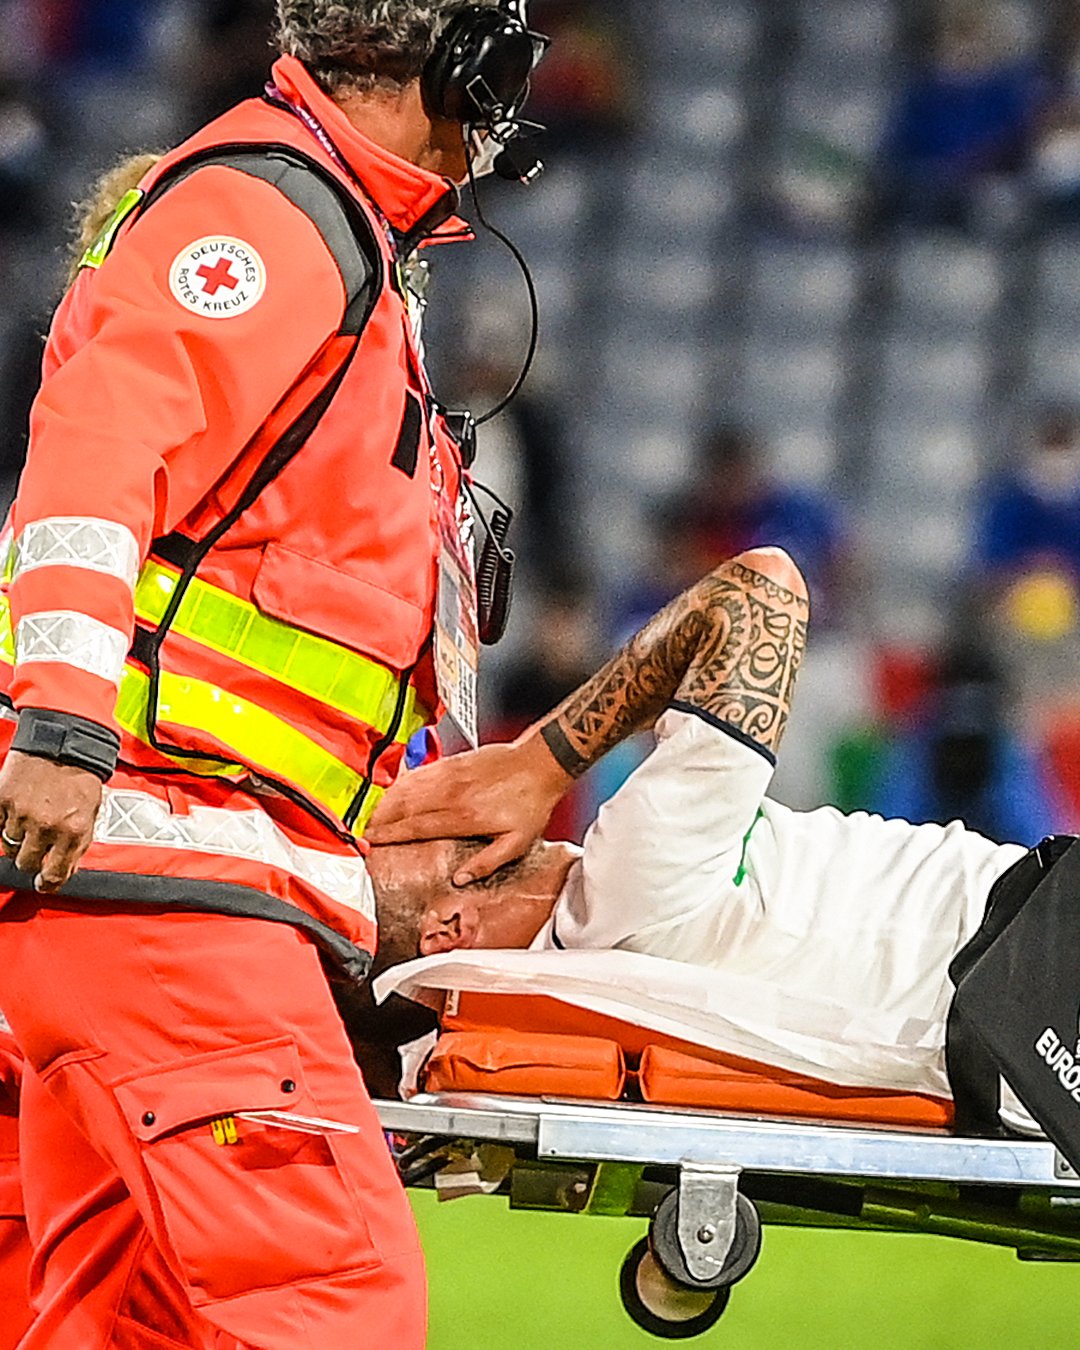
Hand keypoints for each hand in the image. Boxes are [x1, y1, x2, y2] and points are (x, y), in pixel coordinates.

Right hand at [0, 751, 102, 892]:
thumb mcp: (92, 811)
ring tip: (29, 820)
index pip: (54, 875)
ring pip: (9, 846)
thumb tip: (65, 870)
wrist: (64, 740)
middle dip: (32, 859)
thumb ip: (79, 843)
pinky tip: (15, 812)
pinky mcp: (2, 799)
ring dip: (18, 839)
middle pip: (27, 863)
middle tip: (36, 846)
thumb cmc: (82, 774)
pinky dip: (3, 822)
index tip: (43, 883)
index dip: (47, 883)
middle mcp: (47, 826)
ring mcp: (22, 813)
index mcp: (74, 830)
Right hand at [366, 730, 573, 884]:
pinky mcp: (454, 762)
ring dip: (386, 802)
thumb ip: (486, 862)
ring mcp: (451, 775)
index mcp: (462, 817)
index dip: (390, 836)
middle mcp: (451, 794)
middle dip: (380, 820)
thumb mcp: (516, 842)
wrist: (541, 762)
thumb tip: (460, 879)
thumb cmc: (532, 801)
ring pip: (407, 788)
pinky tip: (396, 790)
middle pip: (403, 807)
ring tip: (372, 814)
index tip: (372, 843)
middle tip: (363, 832)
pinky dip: (402, 783)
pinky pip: (420, 773)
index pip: (415, 827)